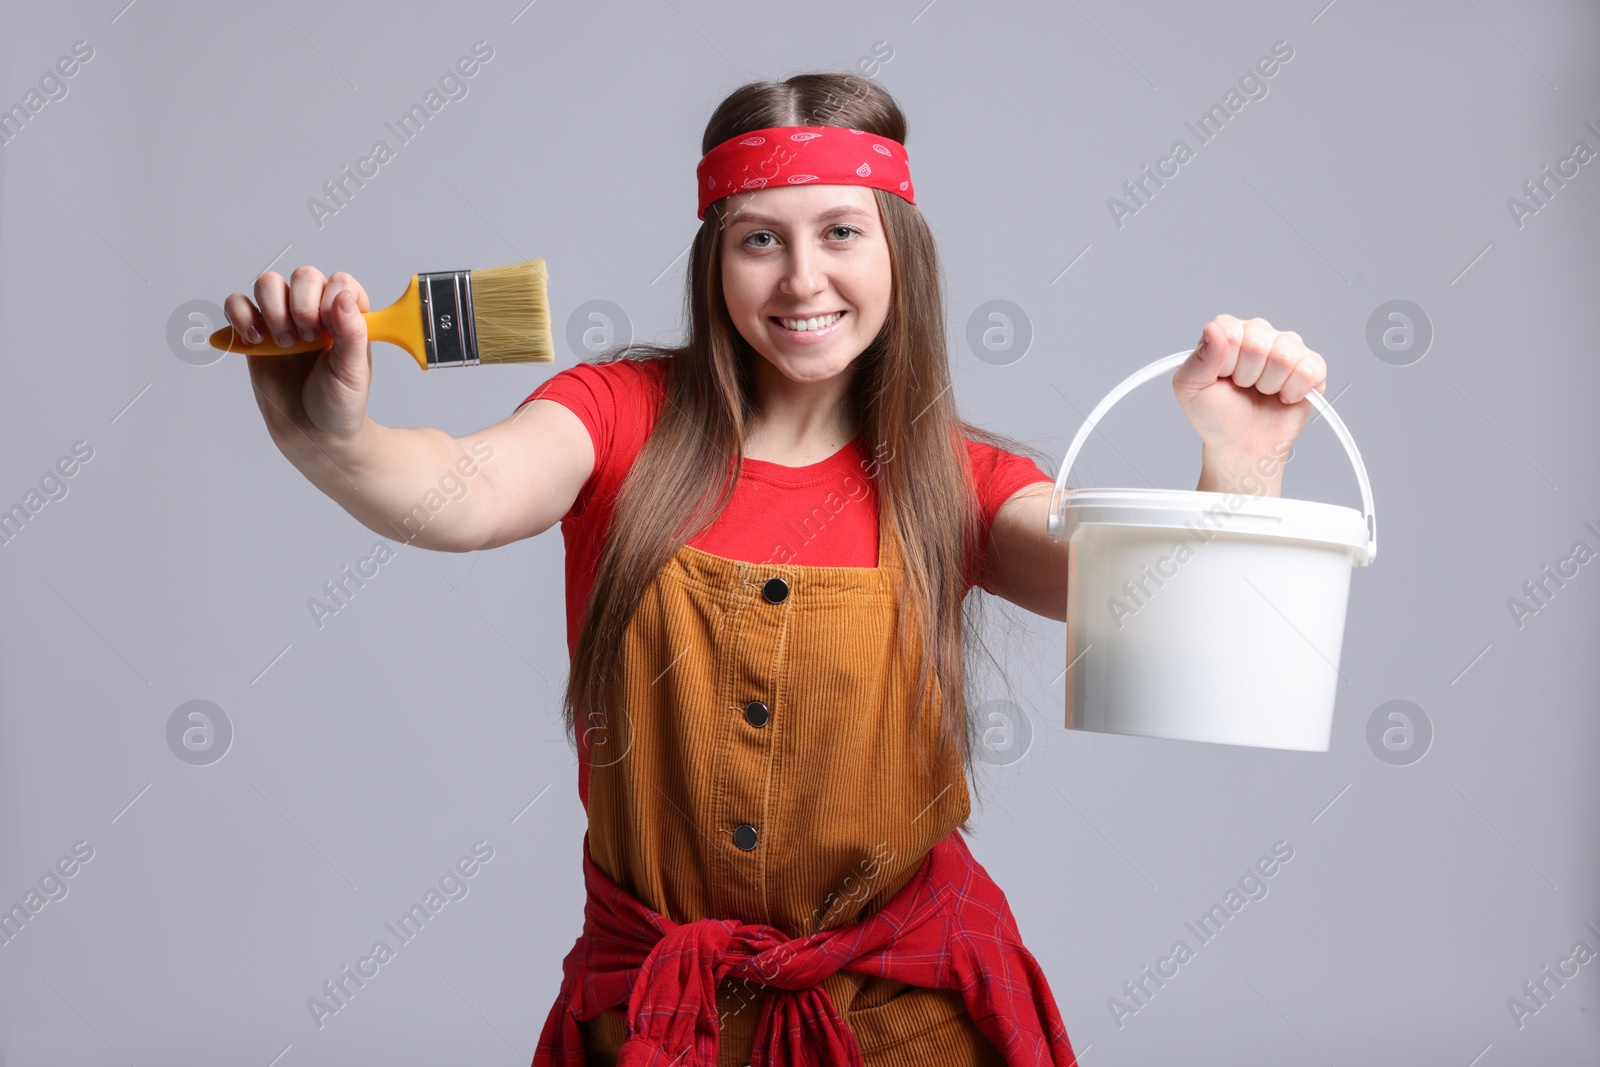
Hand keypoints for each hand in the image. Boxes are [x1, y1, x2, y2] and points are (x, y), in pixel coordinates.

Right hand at [225, 266, 373, 459]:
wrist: (313, 434)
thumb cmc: (340, 404)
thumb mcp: (353, 372)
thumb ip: (352, 332)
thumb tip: (343, 297)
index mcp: (346, 317)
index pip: (339, 282)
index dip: (331, 299)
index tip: (330, 330)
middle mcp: (315, 313)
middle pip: (302, 276)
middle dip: (301, 304)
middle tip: (306, 339)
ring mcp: (283, 321)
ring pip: (268, 283)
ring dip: (273, 308)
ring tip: (285, 342)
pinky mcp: (255, 335)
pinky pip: (237, 304)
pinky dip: (239, 314)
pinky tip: (252, 338)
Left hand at [1171, 314, 1326, 493]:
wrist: (1242, 445)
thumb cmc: (1216, 415)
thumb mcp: (1191, 389)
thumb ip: (1200, 358)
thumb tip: (1213, 328)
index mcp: (1227, 331)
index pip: (1231, 334)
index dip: (1226, 365)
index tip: (1222, 379)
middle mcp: (1258, 332)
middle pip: (1258, 344)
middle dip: (1247, 377)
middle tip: (1242, 388)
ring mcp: (1287, 346)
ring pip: (1285, 356)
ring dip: (1269, 385)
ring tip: (1262, 392)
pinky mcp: (1311, 365)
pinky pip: (1310, 369)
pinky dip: (1294, 391)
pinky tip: (1284, 397)